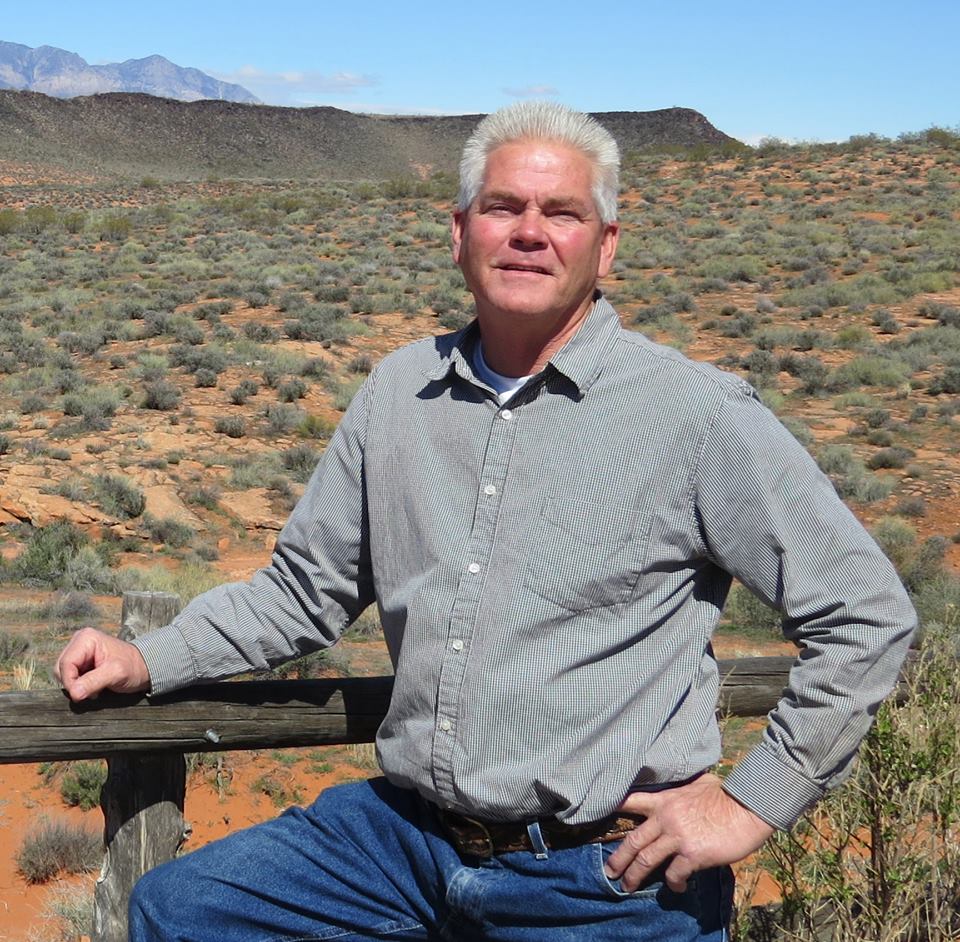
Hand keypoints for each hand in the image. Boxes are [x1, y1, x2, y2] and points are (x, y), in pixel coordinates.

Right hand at [55, 627, 150, 701]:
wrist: (144, 668)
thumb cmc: (133, 667)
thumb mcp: (115, 674)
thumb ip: (93, 682)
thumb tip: (74, 693)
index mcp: (86, 638)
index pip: (65, 663)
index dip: (70, 682)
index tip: (80, 695)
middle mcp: (79, 642)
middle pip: (61, 668)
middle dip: (73, 683)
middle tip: (92, 691)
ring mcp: (79, 651)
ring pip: (63, 674)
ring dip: (76, 685)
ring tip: (95, 687)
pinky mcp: (81, 661)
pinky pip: (70, 676)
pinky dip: (79, 685)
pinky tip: (93, 686)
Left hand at [603, 773, 773, 891]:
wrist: (746, 808)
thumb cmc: (726, 794)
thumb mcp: (698, 783)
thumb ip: (685, 788)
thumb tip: (688, 784)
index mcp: (666, 800)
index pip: (632, 801)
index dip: (614, 808)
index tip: (597, 814)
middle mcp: (665, 818)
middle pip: (634, 840)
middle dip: (618, 858)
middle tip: (609, 871)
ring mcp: (677, 837)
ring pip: (646, 860)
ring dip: (635, 875)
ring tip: (627, 886)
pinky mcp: (691, 854)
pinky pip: (674, 874)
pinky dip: (673, 884)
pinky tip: (677, 888)